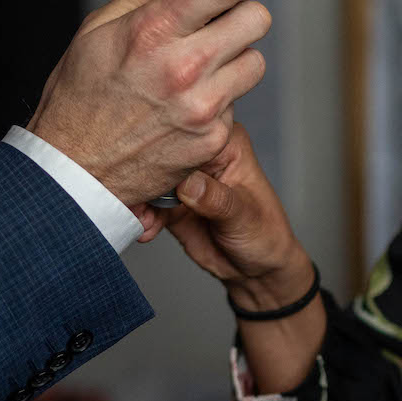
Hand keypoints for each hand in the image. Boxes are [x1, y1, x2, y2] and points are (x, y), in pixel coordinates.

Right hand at [27, 0, 273, 206]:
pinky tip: (189, 103)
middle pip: (256, 19)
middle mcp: (184, 69)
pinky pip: (238, 102)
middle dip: (244, 13)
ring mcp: (203, 107)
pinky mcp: (213, 138)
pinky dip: (221, 99)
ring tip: (203, 67)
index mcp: (153, 33)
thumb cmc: (80, 99)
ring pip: (255, 61)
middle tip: (225, 20)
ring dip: (236, 58)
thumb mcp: (99, 29)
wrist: (75, 169)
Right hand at [150, 123, 312, 311]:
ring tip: (143, 220)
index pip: (192, 133)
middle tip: (137, 198)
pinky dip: (141, 216)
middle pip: (163, 153)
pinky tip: (146, 230)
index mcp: (225, 145)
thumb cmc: (264, 233)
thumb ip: (216, 199)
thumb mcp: (245, 216)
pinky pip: (146, 204)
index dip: (168, 144)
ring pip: (150, 179)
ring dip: (140, 199)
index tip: (149, 163)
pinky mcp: (170, 204)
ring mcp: (184, 181)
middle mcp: (201, 157)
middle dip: (147, 175)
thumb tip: (188, 184)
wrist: (255, 268)